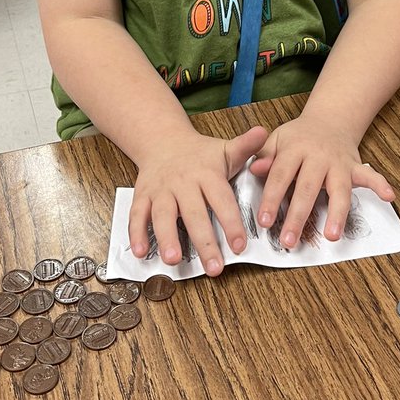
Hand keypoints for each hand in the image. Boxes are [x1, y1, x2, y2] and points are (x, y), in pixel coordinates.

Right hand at [128, 124, 267, 276]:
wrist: (163, 141)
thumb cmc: (201, 154)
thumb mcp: (226, 149)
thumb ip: (246, 146)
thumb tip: (263, 132)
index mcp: (206, 174)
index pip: (221, 200)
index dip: (231, 223)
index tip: (239, 246)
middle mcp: (182, 183)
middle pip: (193, 214)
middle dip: (204, 242)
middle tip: (214, 268)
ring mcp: (160, 190)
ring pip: (162, 215)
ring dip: (166, 238)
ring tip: (173, 260)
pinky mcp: (142, 196)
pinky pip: (137, 215)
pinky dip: (136, 233)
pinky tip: (140, 252)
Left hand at [250, 117, 393, 248]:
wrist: (330, 119)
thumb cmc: (298, 137)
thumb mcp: (276, 140)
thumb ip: (265, 156)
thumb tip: (255, 169)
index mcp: (295, 148)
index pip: (281, 176)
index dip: (271, 199)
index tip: (264, 222)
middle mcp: (318, 156)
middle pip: (307, 188)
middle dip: (298, 216)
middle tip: (289, 241)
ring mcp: (339, 162)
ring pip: (338, 189)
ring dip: (336, 213)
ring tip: (331, 236)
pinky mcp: (355, 166)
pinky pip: (369, 176)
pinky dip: (380, 185)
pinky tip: (389, 196)